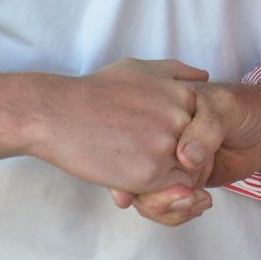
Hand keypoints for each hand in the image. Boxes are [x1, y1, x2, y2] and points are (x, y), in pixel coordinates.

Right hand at [24, 60, 209, 194]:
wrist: (56, 114)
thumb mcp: (139, 69)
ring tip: (130, 160)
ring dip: (163, 174)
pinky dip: (151, 188)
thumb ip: (176, 72)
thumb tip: (204, 76)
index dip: (179, 136)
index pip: (203, 127)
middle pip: (196, 151)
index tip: (151, 134)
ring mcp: (168, 147)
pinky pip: (167, 191)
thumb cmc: (95, 91)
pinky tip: (125, 171)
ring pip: (184, 173)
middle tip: (139, 150)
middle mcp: (182, 119)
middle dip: (174, 157)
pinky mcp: (150, 174)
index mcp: (184, 95)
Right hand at [113, 82, 260, 224]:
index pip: (130, 147)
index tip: (125, 196)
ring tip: (198, 201)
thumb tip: (185, 158)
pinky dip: (181, 212)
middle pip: (135, 181)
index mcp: (159, 115)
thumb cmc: (244, 106)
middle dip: (153, 199)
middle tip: (186, 197)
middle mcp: (160, 142)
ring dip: (169, 209)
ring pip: (150, 198)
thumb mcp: (223, 107)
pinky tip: (202, 203)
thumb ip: (205, 130)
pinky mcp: (185, 181)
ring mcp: (171, 164)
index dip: (122, 175)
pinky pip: (170, 205)